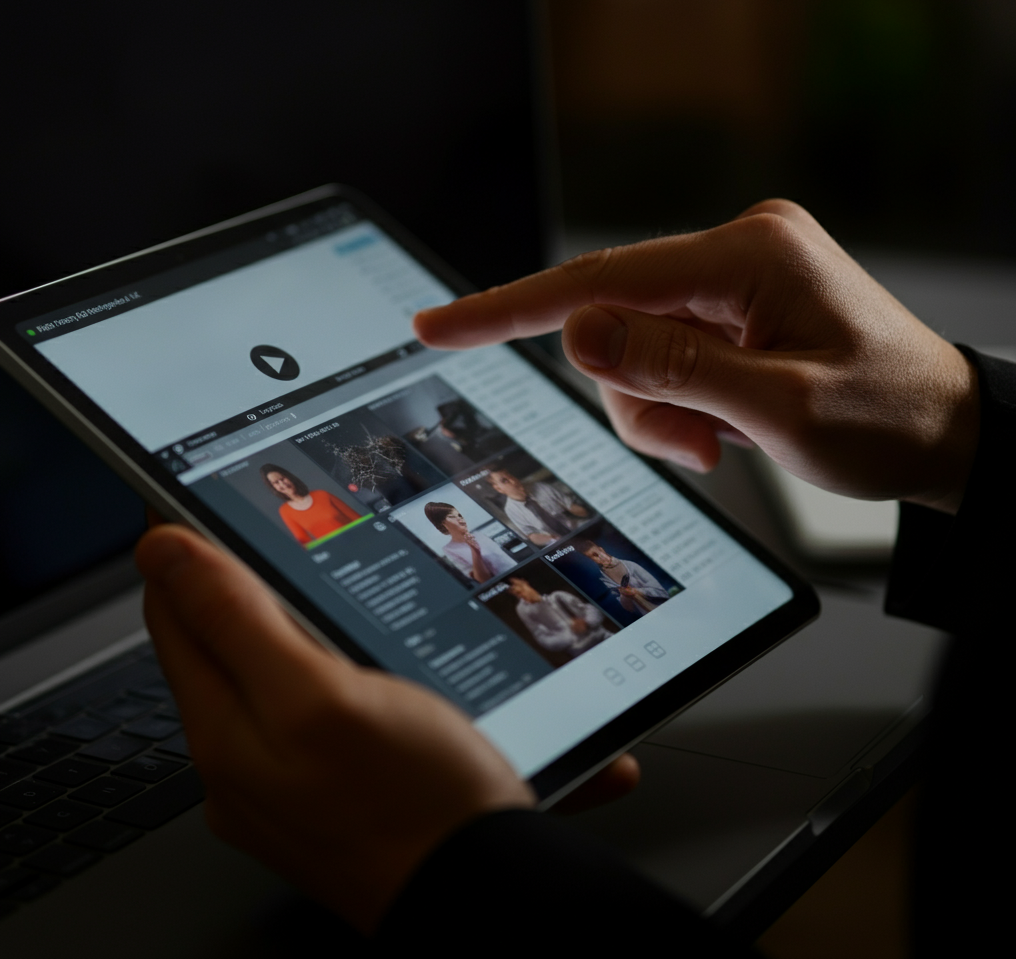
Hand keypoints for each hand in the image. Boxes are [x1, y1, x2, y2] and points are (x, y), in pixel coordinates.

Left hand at [136, 525, 636, 932]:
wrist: (478, 889)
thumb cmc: (412, 801)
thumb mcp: (318, 695)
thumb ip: (237, 623)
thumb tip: (164, 551)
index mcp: (225, 730)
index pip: (175, 615)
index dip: (186, 550)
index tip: (212, 500)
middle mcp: (242, 759)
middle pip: (217, 646)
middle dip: (238, 585)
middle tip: (282, 532)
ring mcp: (284, 779)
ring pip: (264, 677)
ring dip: (283, 626)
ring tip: (323, 583)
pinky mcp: (328, 788)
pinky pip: (303, 712)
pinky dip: (318, 671)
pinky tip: (358, 660)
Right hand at [415, 200, 978, 513]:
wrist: (945, 433)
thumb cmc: (887, 417)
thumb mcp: (779, 410)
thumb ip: (673, 369)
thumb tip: (576, 334)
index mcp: (748, 256)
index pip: (599, 280)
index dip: (510, 309)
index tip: (439, 325)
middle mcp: (734, 251)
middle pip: (614, 324)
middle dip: (636, 398)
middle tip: (697, 444)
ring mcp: (731, 279)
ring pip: (632, 350)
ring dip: (659, 410)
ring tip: (720, 440)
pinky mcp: (729, 308)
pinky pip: (663, 357)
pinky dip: (678, 405)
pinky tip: (725, 426)